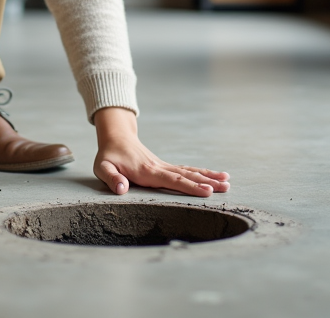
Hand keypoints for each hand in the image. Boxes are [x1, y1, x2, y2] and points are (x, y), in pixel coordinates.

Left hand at [92, 107, 230, 196]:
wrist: (116, 137)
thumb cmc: (108, 156)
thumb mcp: (102, 168)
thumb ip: (112, 178)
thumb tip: (122, 189)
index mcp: (147, 171)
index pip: (172, 181)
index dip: (190, 187)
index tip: (207, 191)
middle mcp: (159, 168)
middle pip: (187, 175)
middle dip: (207, 182)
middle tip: (226, 187)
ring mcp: (163, 166)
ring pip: (189, 171)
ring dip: (208, 176)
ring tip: (227, 181)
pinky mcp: (164, 166)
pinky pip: (185, 170)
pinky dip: (200, 173)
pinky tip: (213, 176)